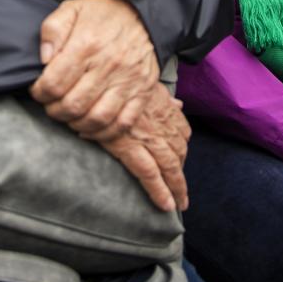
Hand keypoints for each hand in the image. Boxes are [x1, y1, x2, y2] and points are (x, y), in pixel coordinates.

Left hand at [30, 0, 158, 140]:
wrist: (141, 9)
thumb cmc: (102, 13)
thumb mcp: (71, 9)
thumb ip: (52, 31)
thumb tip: (44, 59)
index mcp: (87, 44)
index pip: (54, 84)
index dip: (39, 92)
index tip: (38, 89)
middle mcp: (109, 65)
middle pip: (73, 106)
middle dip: (54, 110)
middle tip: (51, 104)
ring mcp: (128, 80)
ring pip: (97, 119)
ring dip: (76, 124)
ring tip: (69, 115)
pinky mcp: (142, 90)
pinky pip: (123, 123)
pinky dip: (104, 132)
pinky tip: (90, 126)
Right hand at [96, 84, 191, 211]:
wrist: (99, 77)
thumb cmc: (119, 78)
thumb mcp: (146, 82)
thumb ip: (162, 97)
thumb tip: (178, 103)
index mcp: (163, 108)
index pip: (182, 131)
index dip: (183, 147)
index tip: (181, 159)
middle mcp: (160, 124)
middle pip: (179, 153)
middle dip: (181, 175)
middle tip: (183, 194)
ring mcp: (147, 136)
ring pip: (170, 166)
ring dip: (177, 187)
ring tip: (178, 204)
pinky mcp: (129, 146)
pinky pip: (149, 173)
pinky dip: (160, 190)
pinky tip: (166, 204)